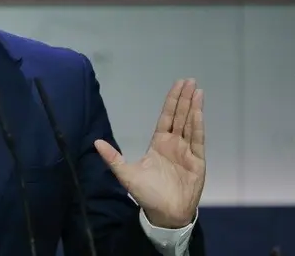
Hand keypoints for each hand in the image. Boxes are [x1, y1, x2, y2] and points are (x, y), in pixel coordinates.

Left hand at [95, 79, 204, 227]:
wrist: (164, 214)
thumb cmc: (147, 194)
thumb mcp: (126, 174)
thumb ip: (113, 158)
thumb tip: (96, 143)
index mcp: (159, 144)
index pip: (166, 117)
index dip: (171, 101)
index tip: (178, 85)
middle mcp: (174, 144)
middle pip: (180, 116)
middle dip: (184, 98)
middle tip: (189, 80)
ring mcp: (187, 152)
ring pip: (190, 124)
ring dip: (194, 107)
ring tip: (197, 90)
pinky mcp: (197, 161)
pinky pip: (197, 139)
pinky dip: (198, 125)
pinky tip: (199, 111)